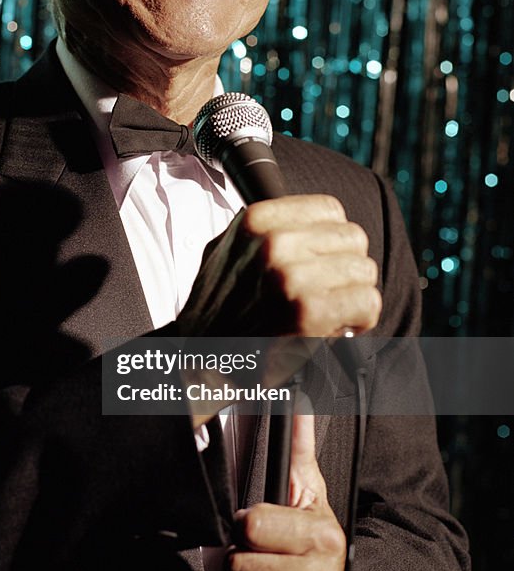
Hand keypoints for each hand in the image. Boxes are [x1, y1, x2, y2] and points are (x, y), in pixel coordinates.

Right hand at [177, 194, 380, 339]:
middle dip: (347, 268)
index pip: (330, 209)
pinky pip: (367, 301)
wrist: (202, 360)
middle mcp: (274, 242)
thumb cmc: (218, 313)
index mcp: (255, 221)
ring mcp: (293, 276)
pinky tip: (337, 328)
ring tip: (331, 311)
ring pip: (364, 270)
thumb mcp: (225, 252)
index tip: (325, 261)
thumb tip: (305, 219)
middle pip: (352, 238)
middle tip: (329, 291)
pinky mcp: (310, 312)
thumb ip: (262, 231)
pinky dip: (360, 320)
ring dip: (354, 295)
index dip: (334, 239)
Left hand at [226, 414, 345, 570]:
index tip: (256, 528)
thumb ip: (298, 449)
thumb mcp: (310, 494)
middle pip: (240, 565)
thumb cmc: (313, 543)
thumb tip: (299, 400)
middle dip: (240, 561)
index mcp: (324, 536)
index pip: (251, 527)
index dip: (246, 526)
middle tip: (257, 560)